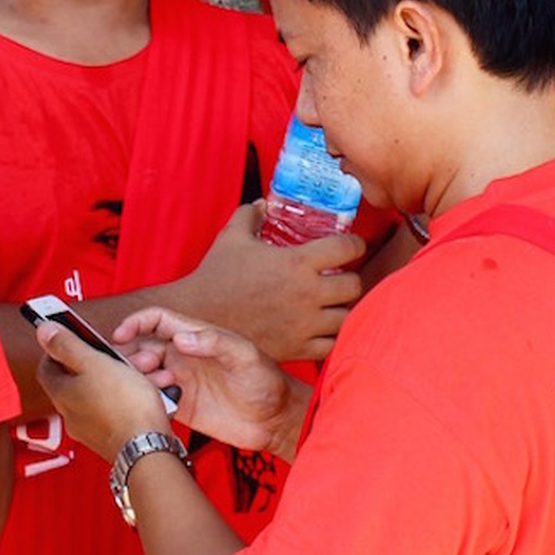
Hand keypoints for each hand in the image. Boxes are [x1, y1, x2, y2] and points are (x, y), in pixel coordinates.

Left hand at [34, 321, 173, 462]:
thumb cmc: (124, 407)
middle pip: (74, 382)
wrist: (147, 447)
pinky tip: (141, 395)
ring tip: (130, 373)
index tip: (69, 339)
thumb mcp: (94, 363)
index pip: (47, 367)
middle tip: (106, 354)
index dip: (57, 349)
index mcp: (62, 394)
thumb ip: (68, 345)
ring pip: (97, 396)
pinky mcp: (111, 438)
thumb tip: (43, 331)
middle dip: (93, 364)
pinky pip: (114, 412)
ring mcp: (91, 430)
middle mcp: (71, 415)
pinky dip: (125, 400)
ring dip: (113, 381)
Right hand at [113, 307, 305, 457]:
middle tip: (144, 367)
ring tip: (159, 384)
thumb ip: (214, 343)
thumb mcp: (245, 356)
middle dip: (133, 354)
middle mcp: (183, 356)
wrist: (276, 420)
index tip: (120, 335)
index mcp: (196, 336)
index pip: (157, 320)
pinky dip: (148, 399)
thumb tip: (180, 338)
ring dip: (140, 377)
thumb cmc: (266, 382)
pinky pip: (153, 399)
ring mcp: (180, 381)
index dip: (135, 323)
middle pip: (143, 346)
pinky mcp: (180, 406)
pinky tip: (162, 404)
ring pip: (144, 373)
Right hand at [176, 202, 362, 361]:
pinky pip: (331, 344)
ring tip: (333, 304)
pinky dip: (332, 336)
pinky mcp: (297, 349)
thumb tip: (262, 205)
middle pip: (355, 285)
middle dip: (350, 278)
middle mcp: (307, 294)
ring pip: (348, 317)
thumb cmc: (216, 276)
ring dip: (343, 309)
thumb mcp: (232, 237)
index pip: (347, 248)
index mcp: (297, 262)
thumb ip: (250, 215)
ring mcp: (304, 325)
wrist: (199, 318)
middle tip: (340, 277)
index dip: (354, 244)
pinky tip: (322, 328)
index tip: (351, 245)